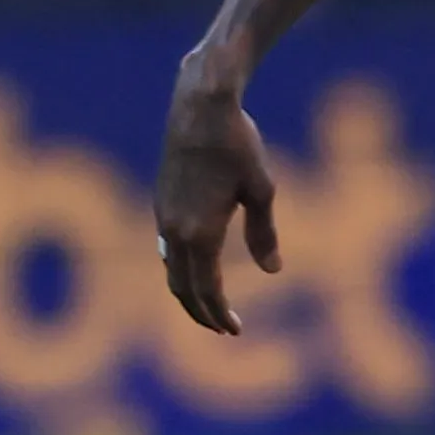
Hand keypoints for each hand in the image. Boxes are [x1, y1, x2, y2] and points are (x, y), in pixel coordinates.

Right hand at [152, 66, 279, 337]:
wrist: (199, 105)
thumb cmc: (237, 143)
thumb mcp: (261, 190)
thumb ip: (263, 234)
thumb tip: (272, 271)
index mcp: (200, 233)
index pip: (206, 289)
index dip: (220, 313)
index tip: (235, 330)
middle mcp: (175, 230)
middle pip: (182, 288)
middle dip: (201, 312)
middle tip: (223, 328)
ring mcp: (163, 215)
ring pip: (171, 269)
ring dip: (189, 293)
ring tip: (209, 304)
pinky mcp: (161, 200)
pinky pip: (167, 249)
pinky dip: (181, 269)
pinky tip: (197, 266)